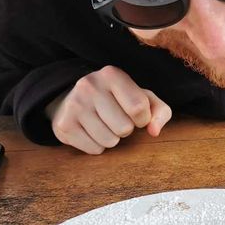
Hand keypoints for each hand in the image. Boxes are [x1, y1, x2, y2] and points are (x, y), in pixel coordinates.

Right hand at [46, 66, 171, 154]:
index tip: (137, 116)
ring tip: (104, 125)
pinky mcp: (64, 125)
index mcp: (112, 74)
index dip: (143, 119)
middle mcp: (89, 86)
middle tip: (116, 120)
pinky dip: (98, 146)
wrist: (73, 100)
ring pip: (109, 142)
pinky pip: (94, 150)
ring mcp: (74, 105)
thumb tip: (154, 131)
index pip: (138, 107)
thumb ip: (160, 111)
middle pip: (124, 128)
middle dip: (126, 129)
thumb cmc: (117, 100)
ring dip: (112, 139)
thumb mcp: (142, 98)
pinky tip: (91, 132)